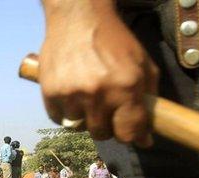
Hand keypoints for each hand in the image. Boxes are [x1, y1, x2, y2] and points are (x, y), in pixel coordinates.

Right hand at [39, 0, 157, 147]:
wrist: (78, 17)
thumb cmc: (114, 40)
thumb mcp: (142, 64)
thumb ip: (148, 102)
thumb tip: (145, 139)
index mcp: (126, 87)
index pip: (128, 133)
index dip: (129, 135)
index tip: (127, 130)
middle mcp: (98, 94)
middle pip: (101, 133)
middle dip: (106, 125)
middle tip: (105, 109)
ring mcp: (71, 94)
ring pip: (78, 126)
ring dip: (83, 116)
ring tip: (85, 96)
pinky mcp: (50, 92)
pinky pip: (58, 118)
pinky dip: (65, 111)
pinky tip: (70, 94)